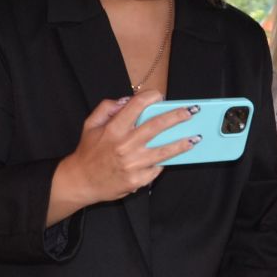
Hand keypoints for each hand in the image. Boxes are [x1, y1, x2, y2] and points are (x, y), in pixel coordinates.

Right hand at [60, 88, 197, 204]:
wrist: (82, 181)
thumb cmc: (88, 152)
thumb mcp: (90, 124)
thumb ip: (107, 108)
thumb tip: (127, 100)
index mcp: (113, 130)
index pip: (136, 106)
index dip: (150, 97)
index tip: (160, 95)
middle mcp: (125, 146)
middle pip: (157, 126)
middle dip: (177, 117)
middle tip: (190, 112)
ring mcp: (133, 164)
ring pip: (164, 151)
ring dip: (182, 143)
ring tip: (195, 138)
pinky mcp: (137, 180)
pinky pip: (156, 169)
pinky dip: (164, 162)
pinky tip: (174, 158)